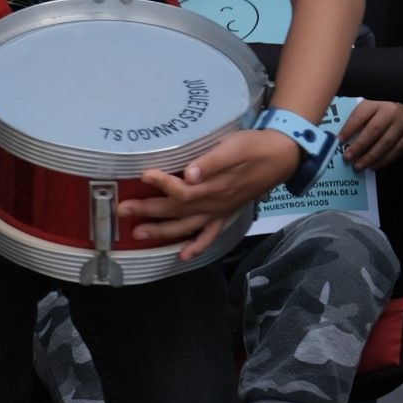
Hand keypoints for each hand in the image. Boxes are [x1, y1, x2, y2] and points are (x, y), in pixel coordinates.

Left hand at [118, 127, 298, 259]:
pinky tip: (183, 256)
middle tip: (121, 210)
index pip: (182, 190)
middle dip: (148, 211)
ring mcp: (220, 211)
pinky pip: (210, 235)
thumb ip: (211, 163)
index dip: (161, 184)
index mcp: (214, 186)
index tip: (143, 174)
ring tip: (137, 234)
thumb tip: (189, 174)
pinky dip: (197, 246)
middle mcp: (214, 203)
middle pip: (176, 210)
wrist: (280, 155)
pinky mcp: (226, 214)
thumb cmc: (254, 147)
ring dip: (162, 231)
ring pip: (187, 226)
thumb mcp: (234, 148)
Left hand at [341, 99, 402, 170]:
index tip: (339, 140)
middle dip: (359, 146)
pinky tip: (374, 165)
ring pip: (386, 143)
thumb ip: (356, 119)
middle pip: (373, 131)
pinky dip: (384, 160)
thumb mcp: (368, 107)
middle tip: (348, 158)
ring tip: (359, 166)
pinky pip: (397, 150)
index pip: (360, 116)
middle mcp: (391, 112)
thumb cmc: (381, 109)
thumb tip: (339, 137)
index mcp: (376, 103)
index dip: (349, 129)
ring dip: (371, 157)